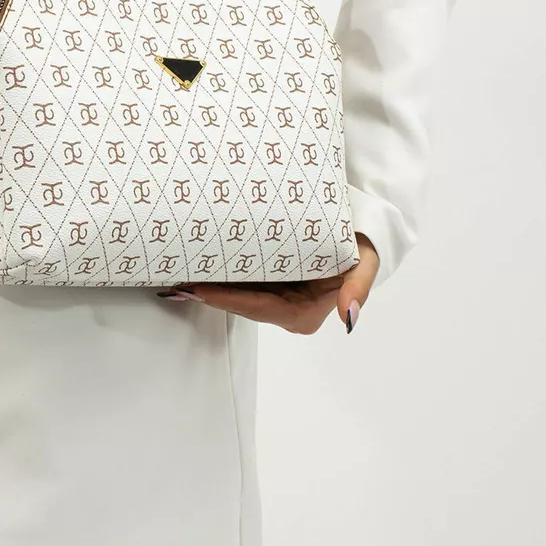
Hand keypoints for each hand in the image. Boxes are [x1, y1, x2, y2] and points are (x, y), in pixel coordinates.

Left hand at [158, 233, 379, 334]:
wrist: (360, 228)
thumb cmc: (362, 242)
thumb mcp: (366, 261)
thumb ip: (359, 286)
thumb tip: (349, 317)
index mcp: (305, 313)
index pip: (259, 308)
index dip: (228, 300)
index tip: (200, 289)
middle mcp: (288, 312)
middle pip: (242, 305)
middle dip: (211, 294)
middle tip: (178, 279)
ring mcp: (277, 301)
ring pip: (237, 296)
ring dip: (210, 287)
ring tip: (180, 272)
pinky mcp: (270, 286)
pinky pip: (241, 284)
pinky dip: (221, 277)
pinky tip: (198, 266)